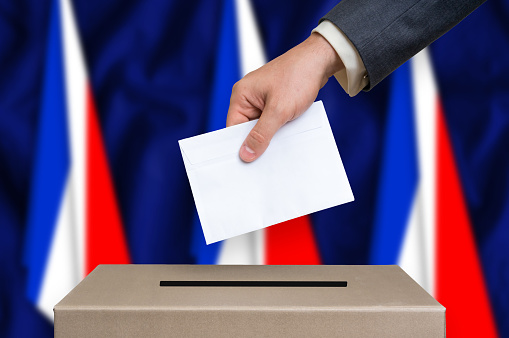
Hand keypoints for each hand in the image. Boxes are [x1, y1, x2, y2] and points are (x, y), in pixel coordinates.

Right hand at [226, 32, 343, 161]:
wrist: (320, 60)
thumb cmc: (298, 77)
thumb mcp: (279, 111)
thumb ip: (261, 134)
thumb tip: (246, 154)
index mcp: (241, 95)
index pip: (232, 128)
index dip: (238, 145)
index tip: (245, 163)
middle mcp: (248, 97)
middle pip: (246, 129)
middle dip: (256, 142)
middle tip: (264, 161)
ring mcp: (262, 99)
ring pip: (261, 127)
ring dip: (270, 136)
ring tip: (278, 146)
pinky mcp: (275, 101)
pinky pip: (272, 121)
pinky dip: (278, 129)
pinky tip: (286, 135)